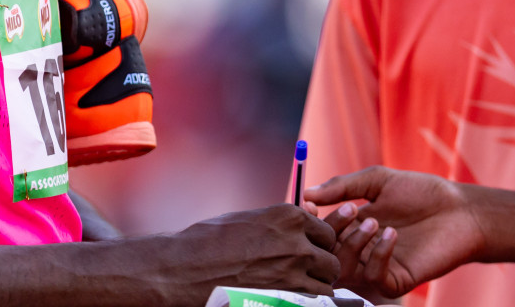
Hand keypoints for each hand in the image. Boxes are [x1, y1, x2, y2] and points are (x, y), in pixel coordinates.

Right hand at [151, 204, 339, 305]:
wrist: (183, 269)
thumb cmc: (208, 242)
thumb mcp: (249, 220)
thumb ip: (279, 226)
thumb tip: (297, 231)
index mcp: (289, 217)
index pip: (327, 234)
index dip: (317, 246)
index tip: (305, 252)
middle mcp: (297, 244)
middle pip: (331, 261)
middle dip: (319, 270)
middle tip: (300, 275)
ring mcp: (293, 275)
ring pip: (326, 286)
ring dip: (314, 290)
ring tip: (292, 290)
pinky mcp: (287, 301)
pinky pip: (314, 305)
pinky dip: (305, 303)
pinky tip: (286, 299)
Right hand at [306, 167, 485, 300]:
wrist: (459, 210)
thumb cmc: (421, 192)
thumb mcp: (378, 180)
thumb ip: (343, 186)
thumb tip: (306, 192)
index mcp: (354, 225)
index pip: (320, 231)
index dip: (310, 221)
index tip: (308, 205)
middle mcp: (362, 249)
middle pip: (327, 252)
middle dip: (332, 230)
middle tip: (351, 210)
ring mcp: (378, 266)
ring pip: (345, 270)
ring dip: (353, 245)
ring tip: (373, 221)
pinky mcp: (397, 280)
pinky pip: (374, 278)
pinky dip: (377, 256)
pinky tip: (392, 234)